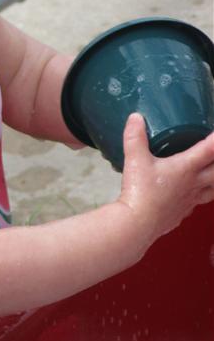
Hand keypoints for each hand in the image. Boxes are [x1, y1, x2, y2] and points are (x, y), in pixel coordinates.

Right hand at [119, 113, 213, 244]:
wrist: (138, 223)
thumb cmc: (140, 190)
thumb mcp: (134, 158)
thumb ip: (135, 136)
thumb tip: (136, 117)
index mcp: (186, 168)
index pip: (208, 150)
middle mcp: (194, 184)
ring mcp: (190, 200)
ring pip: (213, 189)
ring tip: (210, 173)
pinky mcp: (183, 213)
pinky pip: (198, 202)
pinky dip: (200, 195)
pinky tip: (192, 195)